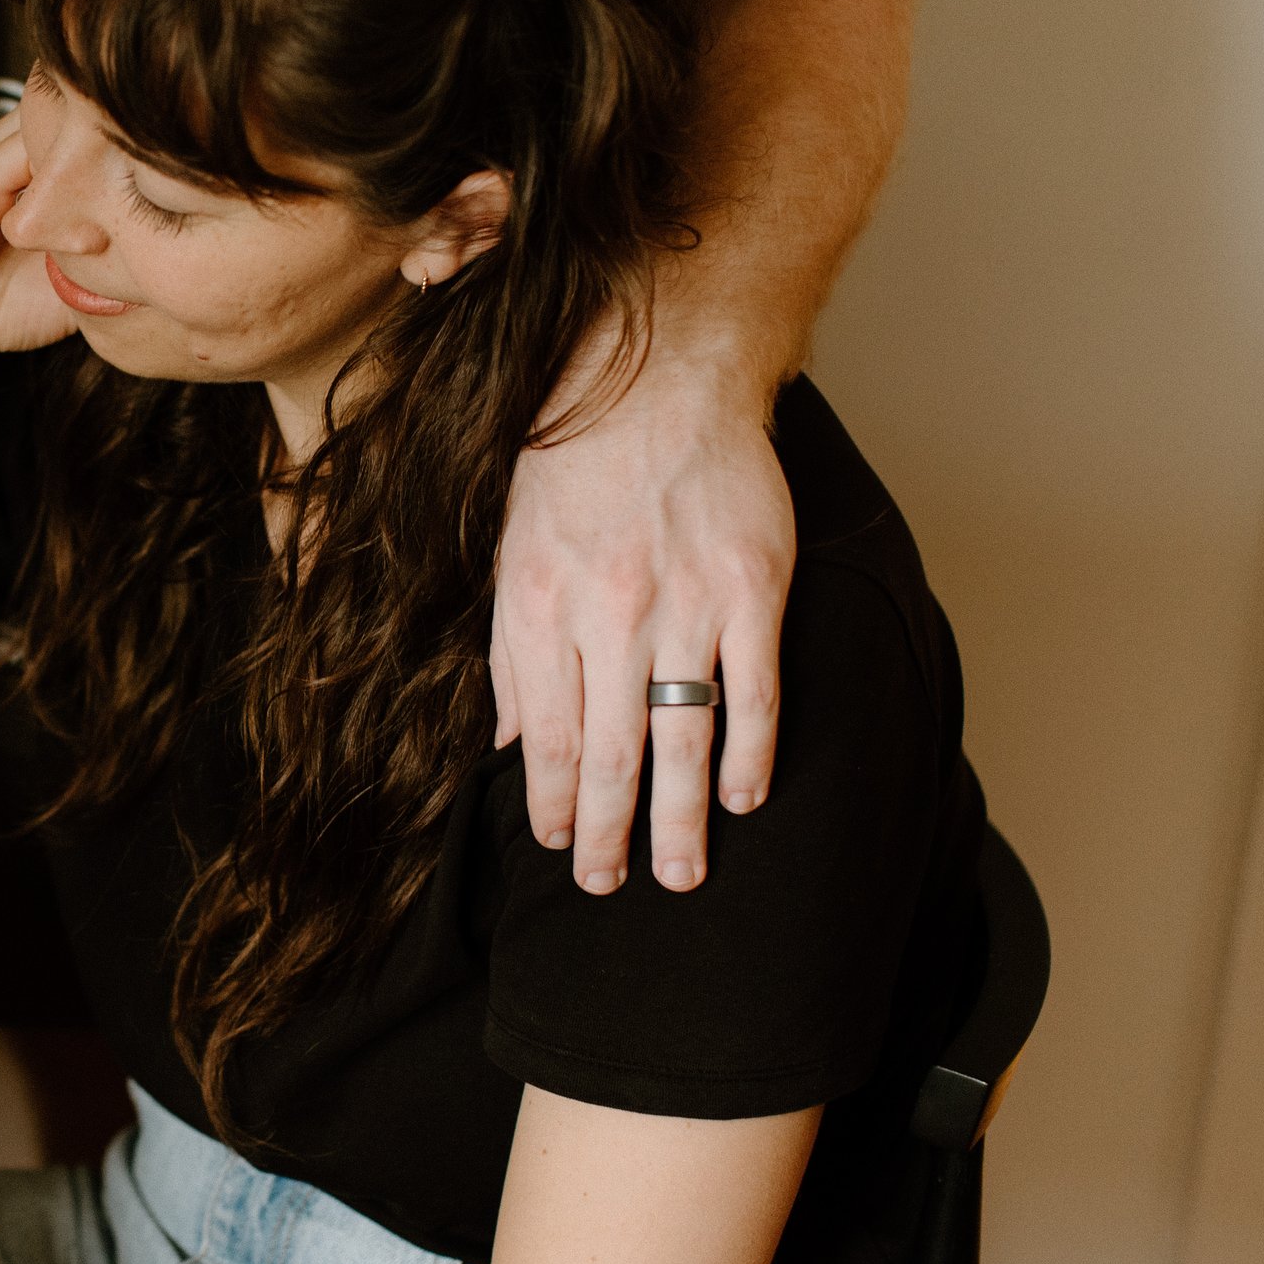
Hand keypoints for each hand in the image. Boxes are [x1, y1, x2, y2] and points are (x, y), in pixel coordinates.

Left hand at [491, 344, 793, 894]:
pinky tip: (744, 797)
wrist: (656, 376)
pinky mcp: (751, 587)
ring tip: (682, 875)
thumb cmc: (569, 466)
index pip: (545, 738)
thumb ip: (510, 653)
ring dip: (678, 818)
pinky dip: (750, 753)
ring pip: (680, 738)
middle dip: (605, 834)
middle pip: (607, 755)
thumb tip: (509, 741)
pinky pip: (753, 691)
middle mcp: (608, 615)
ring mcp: (686, 604)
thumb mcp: (509, 555)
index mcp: (539, 609)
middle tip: (608, 888)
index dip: (550, 803)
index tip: (555, 846)